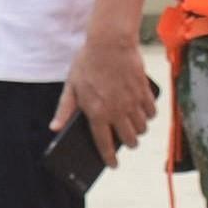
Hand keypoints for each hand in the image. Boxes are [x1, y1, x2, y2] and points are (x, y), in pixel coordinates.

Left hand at [53, 34, 157, 166]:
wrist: (110, 43)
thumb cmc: (87, 63)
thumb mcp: (71, 86)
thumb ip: (64, 109)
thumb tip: (55, 128)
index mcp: (97, 113)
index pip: (104, 143)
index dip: (109, 158)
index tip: (113, 165)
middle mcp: (117, 111)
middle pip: (129, 139)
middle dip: (128, 144)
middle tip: (126, 142)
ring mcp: (133, 102)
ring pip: (142, 128)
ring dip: (139, 131)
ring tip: (134, 126)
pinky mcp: (144, 92)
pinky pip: (152, 112)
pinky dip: (149, 115)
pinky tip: (143, 112)